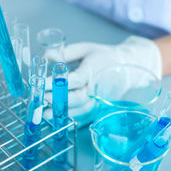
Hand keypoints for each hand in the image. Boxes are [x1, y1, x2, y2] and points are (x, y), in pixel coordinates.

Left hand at [43, 36, 161, 125]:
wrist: (130, 67)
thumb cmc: (104, 56)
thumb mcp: (85, 48)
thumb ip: (65, 53)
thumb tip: (46, 56)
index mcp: (93, 70)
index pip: (73, 80)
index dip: (56, 83)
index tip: (40, 83)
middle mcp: (98, 88)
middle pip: (78, 98)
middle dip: (58, 101)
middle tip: (41, 101)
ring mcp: (101, 100)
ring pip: (82, 111)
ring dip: (63, 114)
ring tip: (46, 114)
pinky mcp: (102, 108)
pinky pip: (87, 117)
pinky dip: (73, 120)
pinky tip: (60, 121)